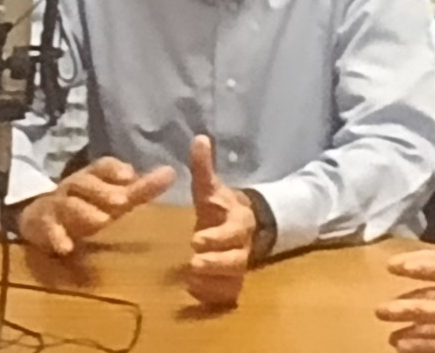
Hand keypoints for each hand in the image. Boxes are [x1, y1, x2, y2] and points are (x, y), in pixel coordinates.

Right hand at [17, 156, 175, 256]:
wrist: (41, 218)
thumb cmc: (86, 205)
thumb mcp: (114, 198)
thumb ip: (141, 189)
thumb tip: (172, 172)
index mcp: (92, 178)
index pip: (101, 166)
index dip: (114, 169)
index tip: (130, 175)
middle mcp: (73, 188)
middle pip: (84, 184)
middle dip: (102, 191)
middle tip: (121, 202)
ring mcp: (56, 206)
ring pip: (68, 205)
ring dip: (83, 211)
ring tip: (101, 221)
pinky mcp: (42, 226)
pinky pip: (47, 229)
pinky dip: (55, 237)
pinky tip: (66, 248)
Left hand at [185, 134, 255, 306]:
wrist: (244, 229)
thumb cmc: (221, 208)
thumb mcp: (211, 188)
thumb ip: (204, 167)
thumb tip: (199, 138)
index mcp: (239, 222)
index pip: (233, 230)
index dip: (217, 237)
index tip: (195, 240)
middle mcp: (242, 247)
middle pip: (235, 259)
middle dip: (215, 262)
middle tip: (193, 261)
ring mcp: (239, 267)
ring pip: (233, 279)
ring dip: (212, 279)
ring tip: (190, 276)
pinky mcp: (232, 284)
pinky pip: (226, 296)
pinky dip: (211, 295)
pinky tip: (193, 291)